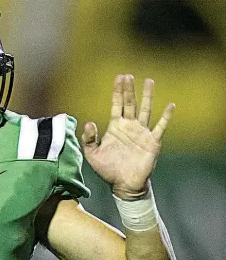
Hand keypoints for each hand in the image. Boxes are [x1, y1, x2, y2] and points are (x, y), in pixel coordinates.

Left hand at [81, 75, 174, 199]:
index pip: (116, 105)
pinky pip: (160, 127)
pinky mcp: (152, 142)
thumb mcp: (93, 154)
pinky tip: (170, 105)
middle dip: (129, 90)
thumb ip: (89, 139)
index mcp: (115, 127)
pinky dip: (166, 117)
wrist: (124, 184)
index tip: (119, 77)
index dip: (117, 92)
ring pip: (145, 110)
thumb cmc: (108, 169)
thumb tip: (89, 122)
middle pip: (130, 103)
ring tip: (149, 81)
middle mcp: (129, 126)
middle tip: (129, 75)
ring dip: (147, 96)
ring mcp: (141, 133)